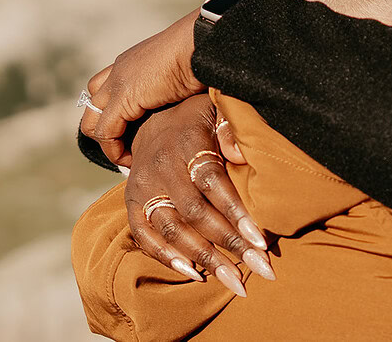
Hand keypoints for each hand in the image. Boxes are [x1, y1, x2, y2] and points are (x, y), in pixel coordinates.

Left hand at [81, 9, 203, 165]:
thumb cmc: (207, 54)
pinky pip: (105, 133)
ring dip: (107, 144)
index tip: (135, 135)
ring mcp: (118, 83)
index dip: (114, 114)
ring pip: (92, 121)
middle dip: (105, 130)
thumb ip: (180, 87)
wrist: (205, 42)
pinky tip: (131, 159)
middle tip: (127, 149)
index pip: (107, 88)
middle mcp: (120, 69)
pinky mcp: (123, 99)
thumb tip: (199, 100)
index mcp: (135, 61)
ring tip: (128, 158)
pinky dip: (114, 151)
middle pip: (93, 104)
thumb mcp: (187, 71)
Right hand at [123, 94, 272, 296]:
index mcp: (185, 143)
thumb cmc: (195, 118)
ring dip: (205, 259)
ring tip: (234, 282)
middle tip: (259, 269)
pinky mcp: (131, 204)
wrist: (149, 117)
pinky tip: (196, 275)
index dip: (236, 212)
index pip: (212, 182)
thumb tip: (240, 155)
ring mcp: (142, 188)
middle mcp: (160, 167)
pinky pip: (145, 237)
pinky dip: (168, 258)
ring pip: (172, 230)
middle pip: (195, 213)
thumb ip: (229, 127)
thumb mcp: (215, 109)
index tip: (261, 240)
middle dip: (229, 244)